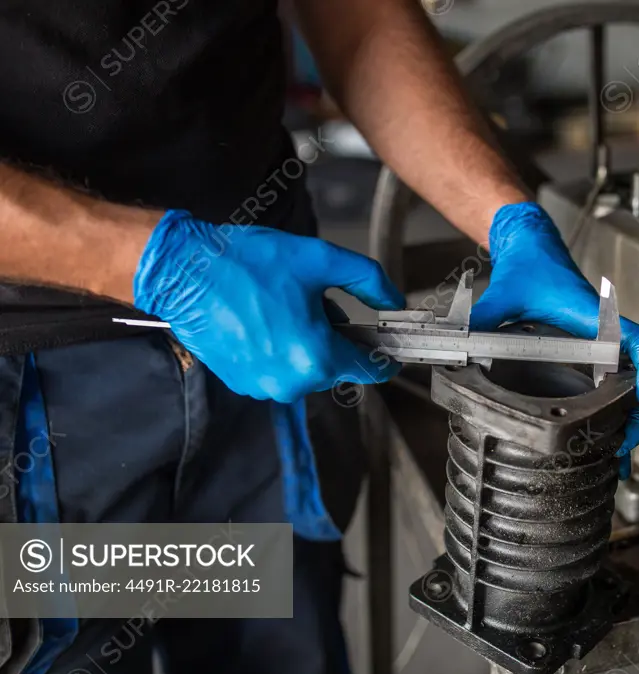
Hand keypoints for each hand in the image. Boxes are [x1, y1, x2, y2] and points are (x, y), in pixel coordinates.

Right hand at [133, 210, 403, 401]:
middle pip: (335, 366)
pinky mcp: (242, 383)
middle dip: (333, 338)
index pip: (369, 370)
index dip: (382, 355)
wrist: (183, 272)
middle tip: (312, 302)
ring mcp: (263, 387)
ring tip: (280, 308)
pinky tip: (262, 320)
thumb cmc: (246, 263)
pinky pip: (278, 370)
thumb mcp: (320, 259)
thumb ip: (368, 281)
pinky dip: (279, 350)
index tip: (386, 344)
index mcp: (316, 357)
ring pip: (306, 368)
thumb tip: (393, 302)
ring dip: (305, 344)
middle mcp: (291, 382)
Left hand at [471, 203, 638, 478]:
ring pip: (630, 382)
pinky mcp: (591, 350)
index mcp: (593, 316)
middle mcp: (604, 332)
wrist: (532, 245)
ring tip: (618, 452)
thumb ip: (482, 318)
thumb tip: (459, 342)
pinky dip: (617, 406)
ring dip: (631, 415)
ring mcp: (600, 343)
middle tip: (624, 447)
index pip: (636, 341)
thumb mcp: (504, 293)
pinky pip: (613, 379)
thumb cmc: (529, 265)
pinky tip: (606, 433)